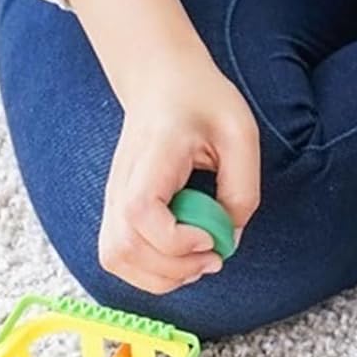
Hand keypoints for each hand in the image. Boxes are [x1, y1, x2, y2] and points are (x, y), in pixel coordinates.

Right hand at [63, 0, 262, 296]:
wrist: (161, 79)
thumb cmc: (203, 101)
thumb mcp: (241, 135)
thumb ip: (242, 190)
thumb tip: (228, 239)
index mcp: (153, 156)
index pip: (140, 213)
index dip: (176, 241)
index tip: (210, 238)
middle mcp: (122, 181)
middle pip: (123, 248)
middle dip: (174, 270)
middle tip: (213, 257)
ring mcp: (114, 197)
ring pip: (115, 259)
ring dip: (161, 277)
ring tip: (196, 261)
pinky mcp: (117, 210)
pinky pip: (119, 257)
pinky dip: (150, 273)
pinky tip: (180, 259)